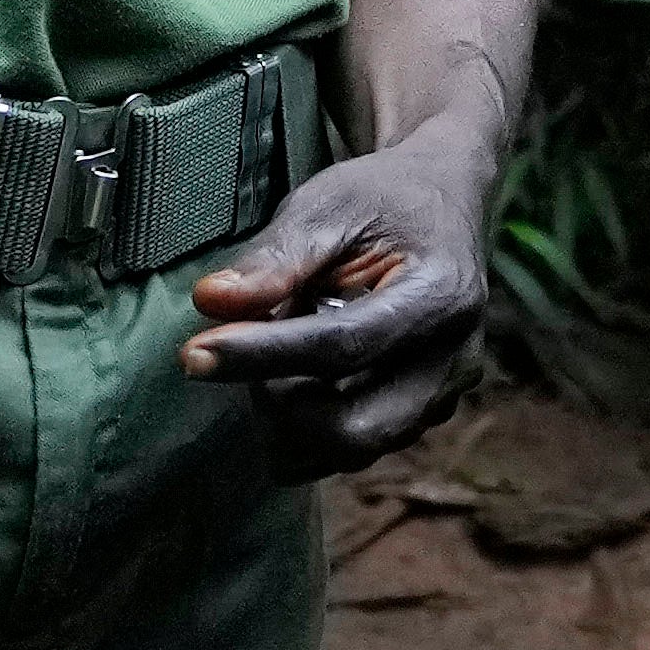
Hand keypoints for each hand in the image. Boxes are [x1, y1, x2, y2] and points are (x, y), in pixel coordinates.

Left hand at [187, 109, 502, 475]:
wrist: (441, 202)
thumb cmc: (383, 198)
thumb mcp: (328, 205)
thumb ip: (274, 258)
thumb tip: (210, 301)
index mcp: (441, 295)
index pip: (344, 346)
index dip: (263, 355)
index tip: (195, 354)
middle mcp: (455, 360)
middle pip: (355, 427)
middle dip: (280, 405)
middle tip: (241, 351)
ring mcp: (445, 396)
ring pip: (350, 451)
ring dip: (290, 418)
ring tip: (272, 354)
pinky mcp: (425, 416)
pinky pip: (355, 450)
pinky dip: (309, 425)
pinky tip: (294, 373)